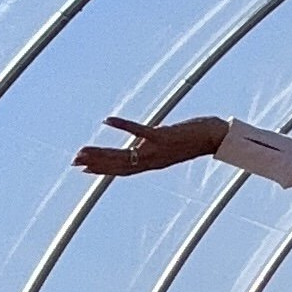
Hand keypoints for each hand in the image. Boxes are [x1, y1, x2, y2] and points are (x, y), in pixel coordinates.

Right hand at [74, 114, 226, 179]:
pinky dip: (122, 126)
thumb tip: (135, 146)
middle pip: (118, 165)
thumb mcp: (168, 146)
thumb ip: (150, 147)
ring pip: (124, 153)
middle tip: (74, 161)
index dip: (103, 170)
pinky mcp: (164, 135)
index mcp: (153, 163)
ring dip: (102, 151)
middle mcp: (153, 160)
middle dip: (96, 163)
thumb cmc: (194, 139)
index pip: (123, 170)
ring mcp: (157, 148)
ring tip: (83, 149)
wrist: (217, 138)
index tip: (83, 169)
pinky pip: (139, 131)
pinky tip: (107, 120)